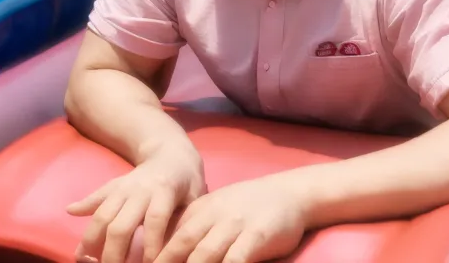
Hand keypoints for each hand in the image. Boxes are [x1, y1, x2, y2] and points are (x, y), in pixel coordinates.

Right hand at [68, 145, 206, 262]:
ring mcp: (123, 187)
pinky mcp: (112, 186)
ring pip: (103, 215)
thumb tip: (175, 246)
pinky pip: (95, 197)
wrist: (170, 151)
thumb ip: (184, 218)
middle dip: (115, 253)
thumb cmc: (187, 180)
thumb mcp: (195, 195)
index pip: (155, 221)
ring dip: (92, 240)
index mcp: (164, 191)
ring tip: (86, 259)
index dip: (151, 245)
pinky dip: (82, 206)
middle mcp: (140, 189)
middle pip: (121, 224)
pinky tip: (70, 213)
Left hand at [153, 176, 307, 262]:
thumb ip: (195, 225)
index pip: (171, 237)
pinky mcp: (257, 235)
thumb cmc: (252, 205)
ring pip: (205, 255)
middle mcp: (215, 215)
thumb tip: (165, 252)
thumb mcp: (218, 207)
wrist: (292, 192)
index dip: (156, 258)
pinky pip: (236, 260)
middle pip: (181, 247)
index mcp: (201, 209)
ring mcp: (236, 224)